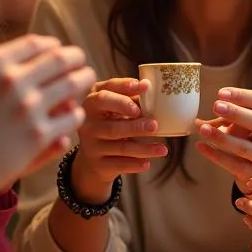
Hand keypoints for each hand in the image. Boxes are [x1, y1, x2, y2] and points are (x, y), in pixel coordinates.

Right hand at [0, 35, 94, 207]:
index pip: (34, 43)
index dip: (52, 44)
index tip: (58, 49)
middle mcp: (13, 81)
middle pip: (60, 58)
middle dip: (75, 57)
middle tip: (81, 62)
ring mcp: (28, 107)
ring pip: (73, 83)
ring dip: (84, 79)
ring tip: (86, 81)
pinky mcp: (40, 134)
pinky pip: (72, 116)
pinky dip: (76, 113)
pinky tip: (73, 115)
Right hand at [72, 77, 167, 201]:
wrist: (93, 157)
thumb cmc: (110, 122)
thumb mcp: (114, 107)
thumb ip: (129, 98)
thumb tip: (147, 86)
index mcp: (92, 103)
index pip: (105, 95)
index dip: (123, 89)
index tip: (145, 87)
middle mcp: (88, 124)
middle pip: (112, 126)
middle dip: (135, 126)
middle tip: (154, 125)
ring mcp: (91, 145)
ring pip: (120, 147)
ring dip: (143, 148)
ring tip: (163, 149)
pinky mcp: (98, 164)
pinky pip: (119, 164)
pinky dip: (135, 164)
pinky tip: (147, 163)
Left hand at [194, 88, 251, 190]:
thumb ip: (234, 115)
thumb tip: (206, 112)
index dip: (242, 96)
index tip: (221, 93)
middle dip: (236, 113)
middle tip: (215, 106)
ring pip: (245, 147)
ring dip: (222, 137)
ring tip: (203, 129)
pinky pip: (234, 165)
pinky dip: (216, 155)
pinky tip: (201, 146)